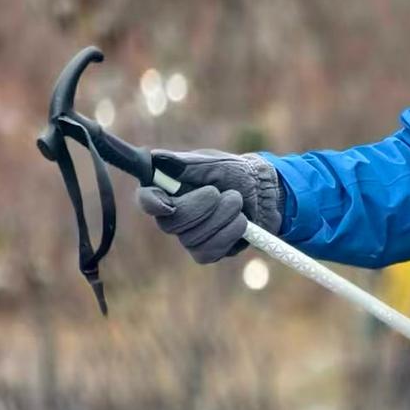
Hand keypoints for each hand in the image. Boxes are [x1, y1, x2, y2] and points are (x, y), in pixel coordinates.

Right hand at [136, 150, 283, 263]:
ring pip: (193, 239)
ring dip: (223, 217)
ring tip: (237, 202)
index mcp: (168, 189)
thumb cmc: (234, 172)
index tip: (168, 204)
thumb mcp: (211, 162)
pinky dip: (229, 234)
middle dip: (202, 208)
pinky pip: (208, 252)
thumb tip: (155, 158)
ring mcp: (189, 236)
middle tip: (222, 193)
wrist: (263, 191)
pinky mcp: (206, 251)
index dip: (151, 203)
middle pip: (171, 224)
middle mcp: (173, 215)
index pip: (146, 199)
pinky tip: (241, 222)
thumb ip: (184, 163)